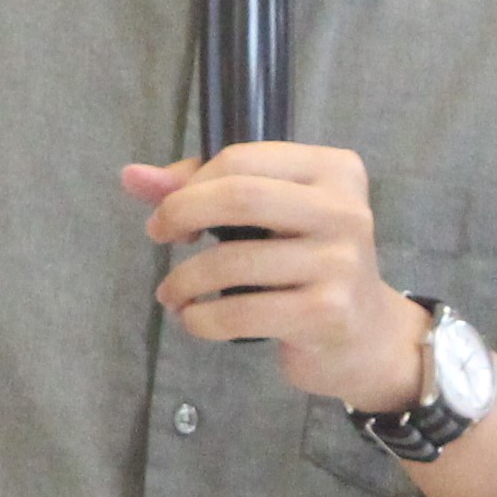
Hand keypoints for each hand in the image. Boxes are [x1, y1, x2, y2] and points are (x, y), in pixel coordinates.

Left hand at [120, 144, 427, 411]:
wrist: (366, 337)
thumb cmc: (305, 263)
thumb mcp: (266, 215)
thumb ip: (200, 188)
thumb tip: (131, 176)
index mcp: (334, 170)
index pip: (241, 159)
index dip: (189, 183)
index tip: (166, 211)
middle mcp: (345, 210)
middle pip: (238, 197)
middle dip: (180, 213)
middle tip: (157, 236)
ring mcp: (341, 263)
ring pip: (232, 260)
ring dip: (184, 279)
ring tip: (172, 293)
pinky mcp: (330, 313)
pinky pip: (241, 312)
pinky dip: (202, 319)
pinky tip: (195, 320)